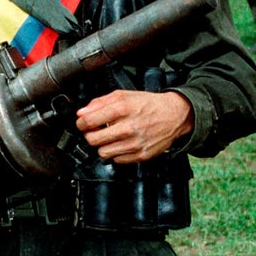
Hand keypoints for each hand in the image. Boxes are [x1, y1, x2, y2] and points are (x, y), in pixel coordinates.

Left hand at [76, 90, 192, 162]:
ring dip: (102, 145)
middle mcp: (129, 127)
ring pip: (103, 152)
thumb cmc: (148, 104)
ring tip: (109, 137)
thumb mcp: (122, 95)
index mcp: (122, 109)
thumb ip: (99, 103)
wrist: (175, 115)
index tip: (82, 124)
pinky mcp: (141, 155)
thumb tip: (81, 113)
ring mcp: (135, 143)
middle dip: (90, 135)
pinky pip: (117, 160)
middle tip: (95, 131)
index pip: (89, 121)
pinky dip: (116, 153)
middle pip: (93, 140)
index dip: (80, 123)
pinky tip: (121, 143)